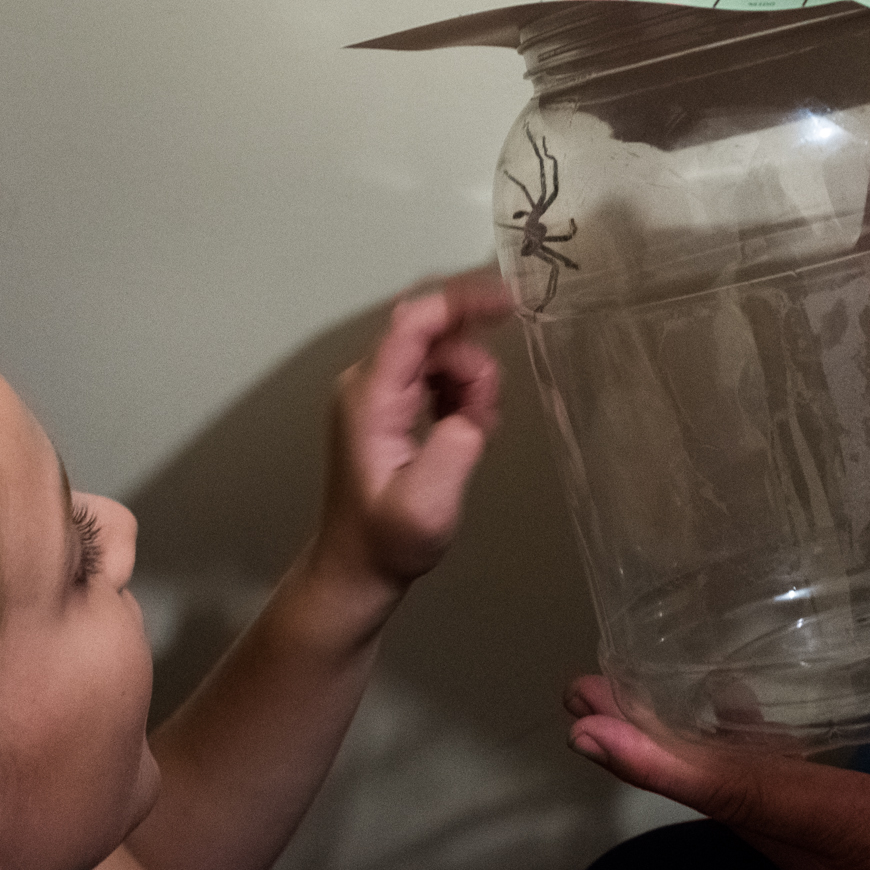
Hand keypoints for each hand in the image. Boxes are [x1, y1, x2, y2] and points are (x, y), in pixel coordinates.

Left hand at [320, 273, 509, 587]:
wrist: (357, 567)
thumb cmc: (388, 541)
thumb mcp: (427, 504)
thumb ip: (454, 447)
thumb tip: (471, 410)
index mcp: (371, 396)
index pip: (414, 323)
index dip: (463, 302)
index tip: (512, 305)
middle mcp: (369, 382)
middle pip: (434, 333)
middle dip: (474, 364)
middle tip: (484, 419)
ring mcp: (379, 391)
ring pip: (441, 352)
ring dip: (471, 384)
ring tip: (473, 434)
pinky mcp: (391, 403)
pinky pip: (436, 372)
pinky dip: (461, 393)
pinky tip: (465, 429)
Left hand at [565, 606, 869, 869]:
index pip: (752, 795)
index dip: (665, 761)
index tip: (592, 725)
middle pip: (722, 806)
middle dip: (645, 750)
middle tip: (585, 688)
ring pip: (746, 824)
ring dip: (684, 768)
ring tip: (629, 703)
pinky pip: (779, 838)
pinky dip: (741, 787)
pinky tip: (738, 745)